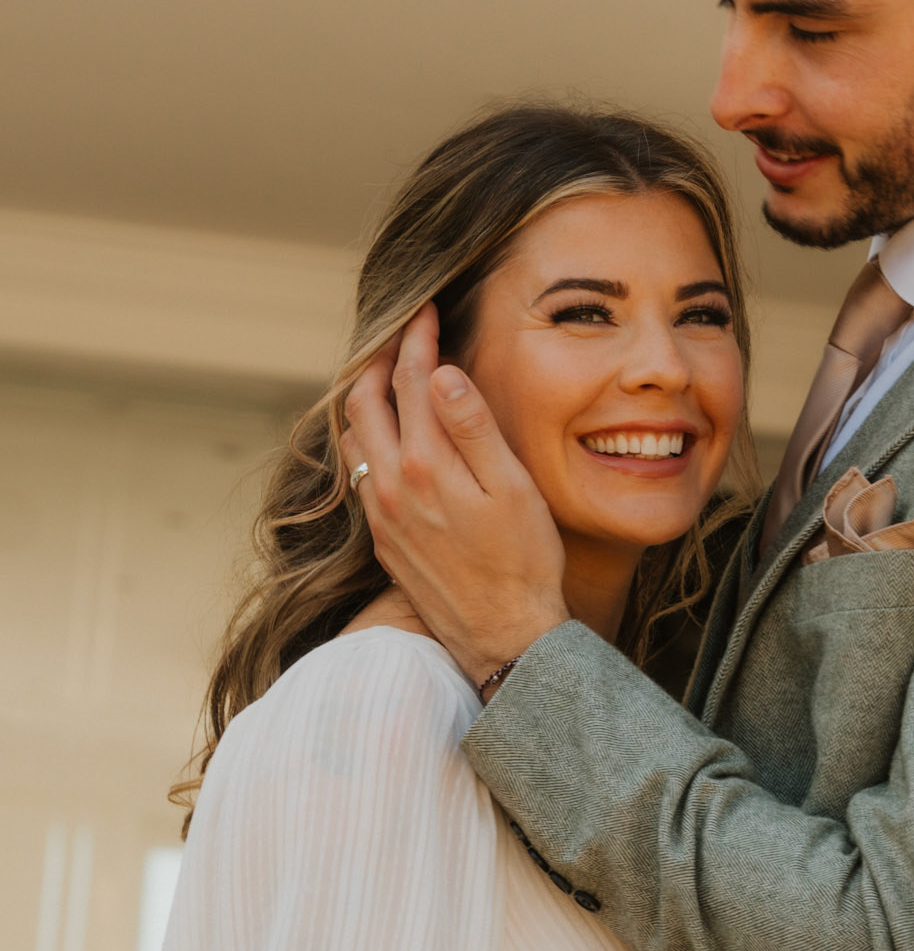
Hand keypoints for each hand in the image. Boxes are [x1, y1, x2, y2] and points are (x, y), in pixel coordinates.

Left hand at [341, 306, 569, 686]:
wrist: (504, 638)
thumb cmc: (524, 565)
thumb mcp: (514, 490)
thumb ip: (475, 429)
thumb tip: (443, 374)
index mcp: (425, 466)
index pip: (411, 380)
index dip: (418, 338)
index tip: (428, 312)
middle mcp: (390, 488)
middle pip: (363, 401)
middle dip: (380, 358)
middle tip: (403, 335)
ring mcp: (381, 516)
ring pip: (353, 438)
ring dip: (365, 400)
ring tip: (390, 379)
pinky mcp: (384, 541)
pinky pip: (359, 475)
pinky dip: (367, 440)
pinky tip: (389, 440)